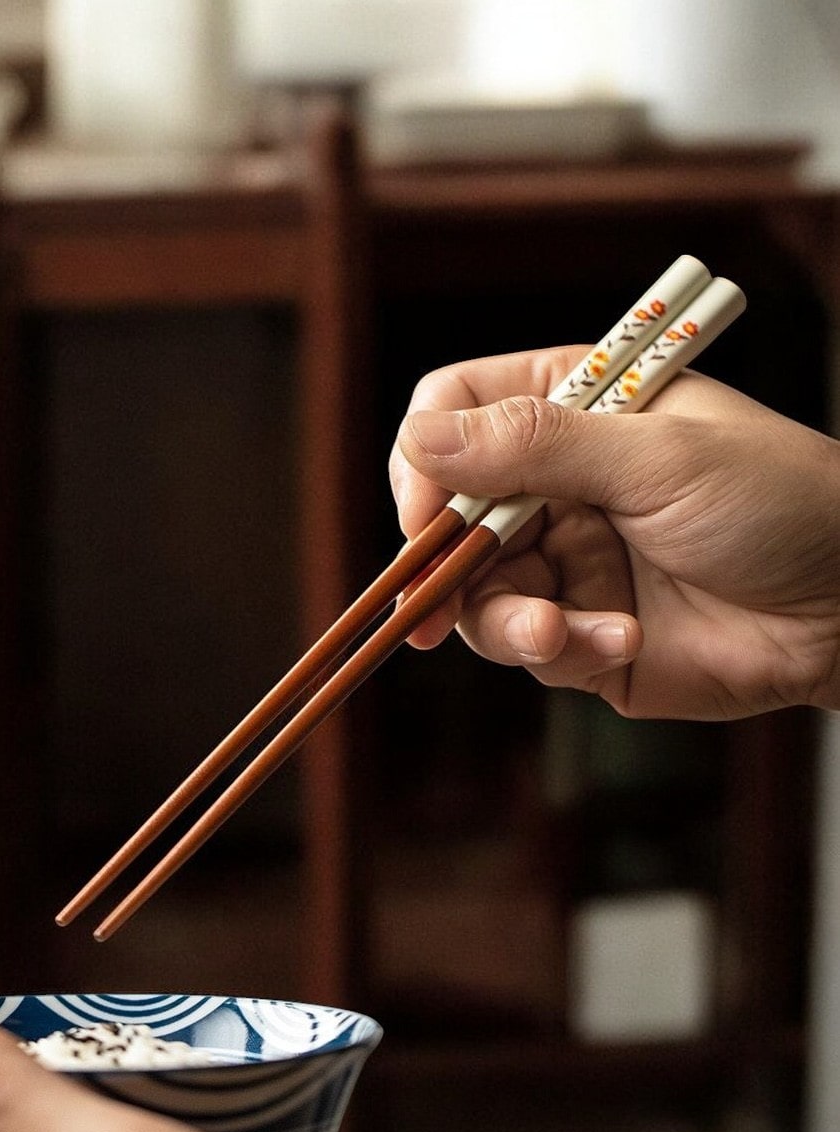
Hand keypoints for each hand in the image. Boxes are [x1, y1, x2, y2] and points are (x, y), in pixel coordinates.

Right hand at [388, 346, 839, 718]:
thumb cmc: (779, 502)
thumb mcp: (657, 456)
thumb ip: (535, 445)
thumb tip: (420, 439)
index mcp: (571, 413)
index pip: (455, 414)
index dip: (425, 460)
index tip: (424, 513)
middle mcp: (553, 486)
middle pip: (447, 516)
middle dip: (443, 565)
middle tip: (431, 611)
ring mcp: (564, 562)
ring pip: (476, 594)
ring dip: (506, 621)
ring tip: (555, 634)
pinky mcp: (579, 633)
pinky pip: (529, 647)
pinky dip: (564, 649)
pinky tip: (624, 640)